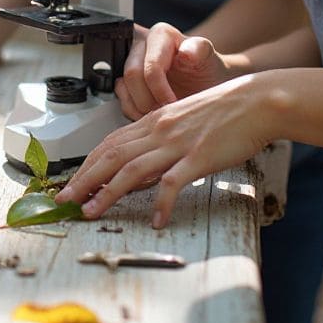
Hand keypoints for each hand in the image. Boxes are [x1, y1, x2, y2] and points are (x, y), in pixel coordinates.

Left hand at [56, 73, 271, 226]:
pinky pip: (174, 182)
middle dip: (84, 179)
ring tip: (90, 211)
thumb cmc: (225, 112)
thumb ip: (162, 139)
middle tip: (66, 200)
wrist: (257, 101)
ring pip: (132, 168)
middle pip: (111, 155)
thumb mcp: (184, 120)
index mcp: (154, 120)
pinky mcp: (199, 156)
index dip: (87, 163)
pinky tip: (155, 221)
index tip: (72, 182)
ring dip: (107, 192)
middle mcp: (159, 130)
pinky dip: (161, 202)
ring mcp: (178, 143)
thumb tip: (145, 169)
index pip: (110, 143)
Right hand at [116, 22, 231, 119]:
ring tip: (162, 114)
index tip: (174, 104)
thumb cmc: (208, 69)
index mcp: (160, 34)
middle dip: (149, 101)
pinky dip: (135, 112)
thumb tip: (185, 53)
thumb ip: (200, 49)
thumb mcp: (209, 58)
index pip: (150, 66)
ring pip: (122, 89)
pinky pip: (122, 98)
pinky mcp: (126, 81)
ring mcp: (130, 62)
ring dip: (141, 108)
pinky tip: (152, 113)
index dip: (160, 90)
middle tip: (167, 113)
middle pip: (132, 76)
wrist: (208, 83)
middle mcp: (140, 44)